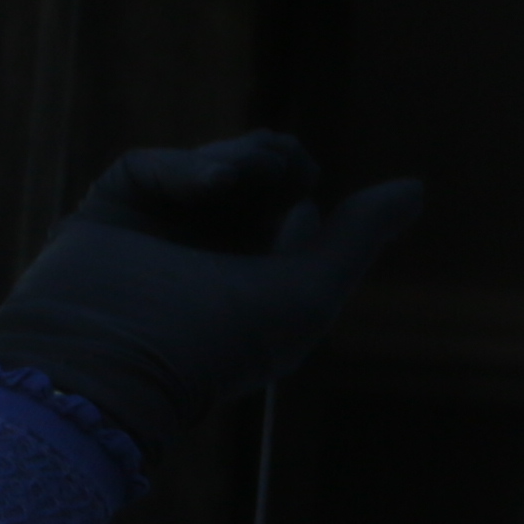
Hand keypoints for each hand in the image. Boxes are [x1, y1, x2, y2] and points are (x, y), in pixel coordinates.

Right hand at [0, 135, 423, 454]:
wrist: (108, 364)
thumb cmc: (215, 344)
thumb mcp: (306, 294)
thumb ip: (357, 240)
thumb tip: (415, 187)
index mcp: (253, 287)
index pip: (292, 214)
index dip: (302, 190)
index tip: (304, 197)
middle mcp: (206, 260)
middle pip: (256, 180)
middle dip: (277, 162)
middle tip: (287, 166)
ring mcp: (157, 234)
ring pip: (211, 166)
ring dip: (241, 159)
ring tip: (244, 172)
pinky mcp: (112, 211)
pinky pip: (155, 166)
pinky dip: (188, 166)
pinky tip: (211, 181)